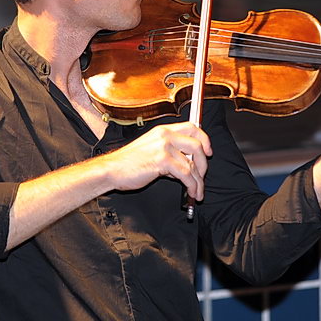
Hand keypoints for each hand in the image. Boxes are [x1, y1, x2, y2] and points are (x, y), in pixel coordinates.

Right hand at [95, 122, 211, 200]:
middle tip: (202, 176)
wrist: (111, 170)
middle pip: (197, 145)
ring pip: (193, 163)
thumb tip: (186, 163)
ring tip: (197, 191)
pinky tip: (191, 192)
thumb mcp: (151, 149)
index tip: (208, 151)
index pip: (192, 128)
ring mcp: (164, 147)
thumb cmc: (128, 163)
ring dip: (198, 181)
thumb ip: (170, 152)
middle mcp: (165, 136)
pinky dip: (192, 185)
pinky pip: (186, 174)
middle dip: (204, 164)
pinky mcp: (162, 161)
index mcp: (163, 131)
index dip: (204, 139)